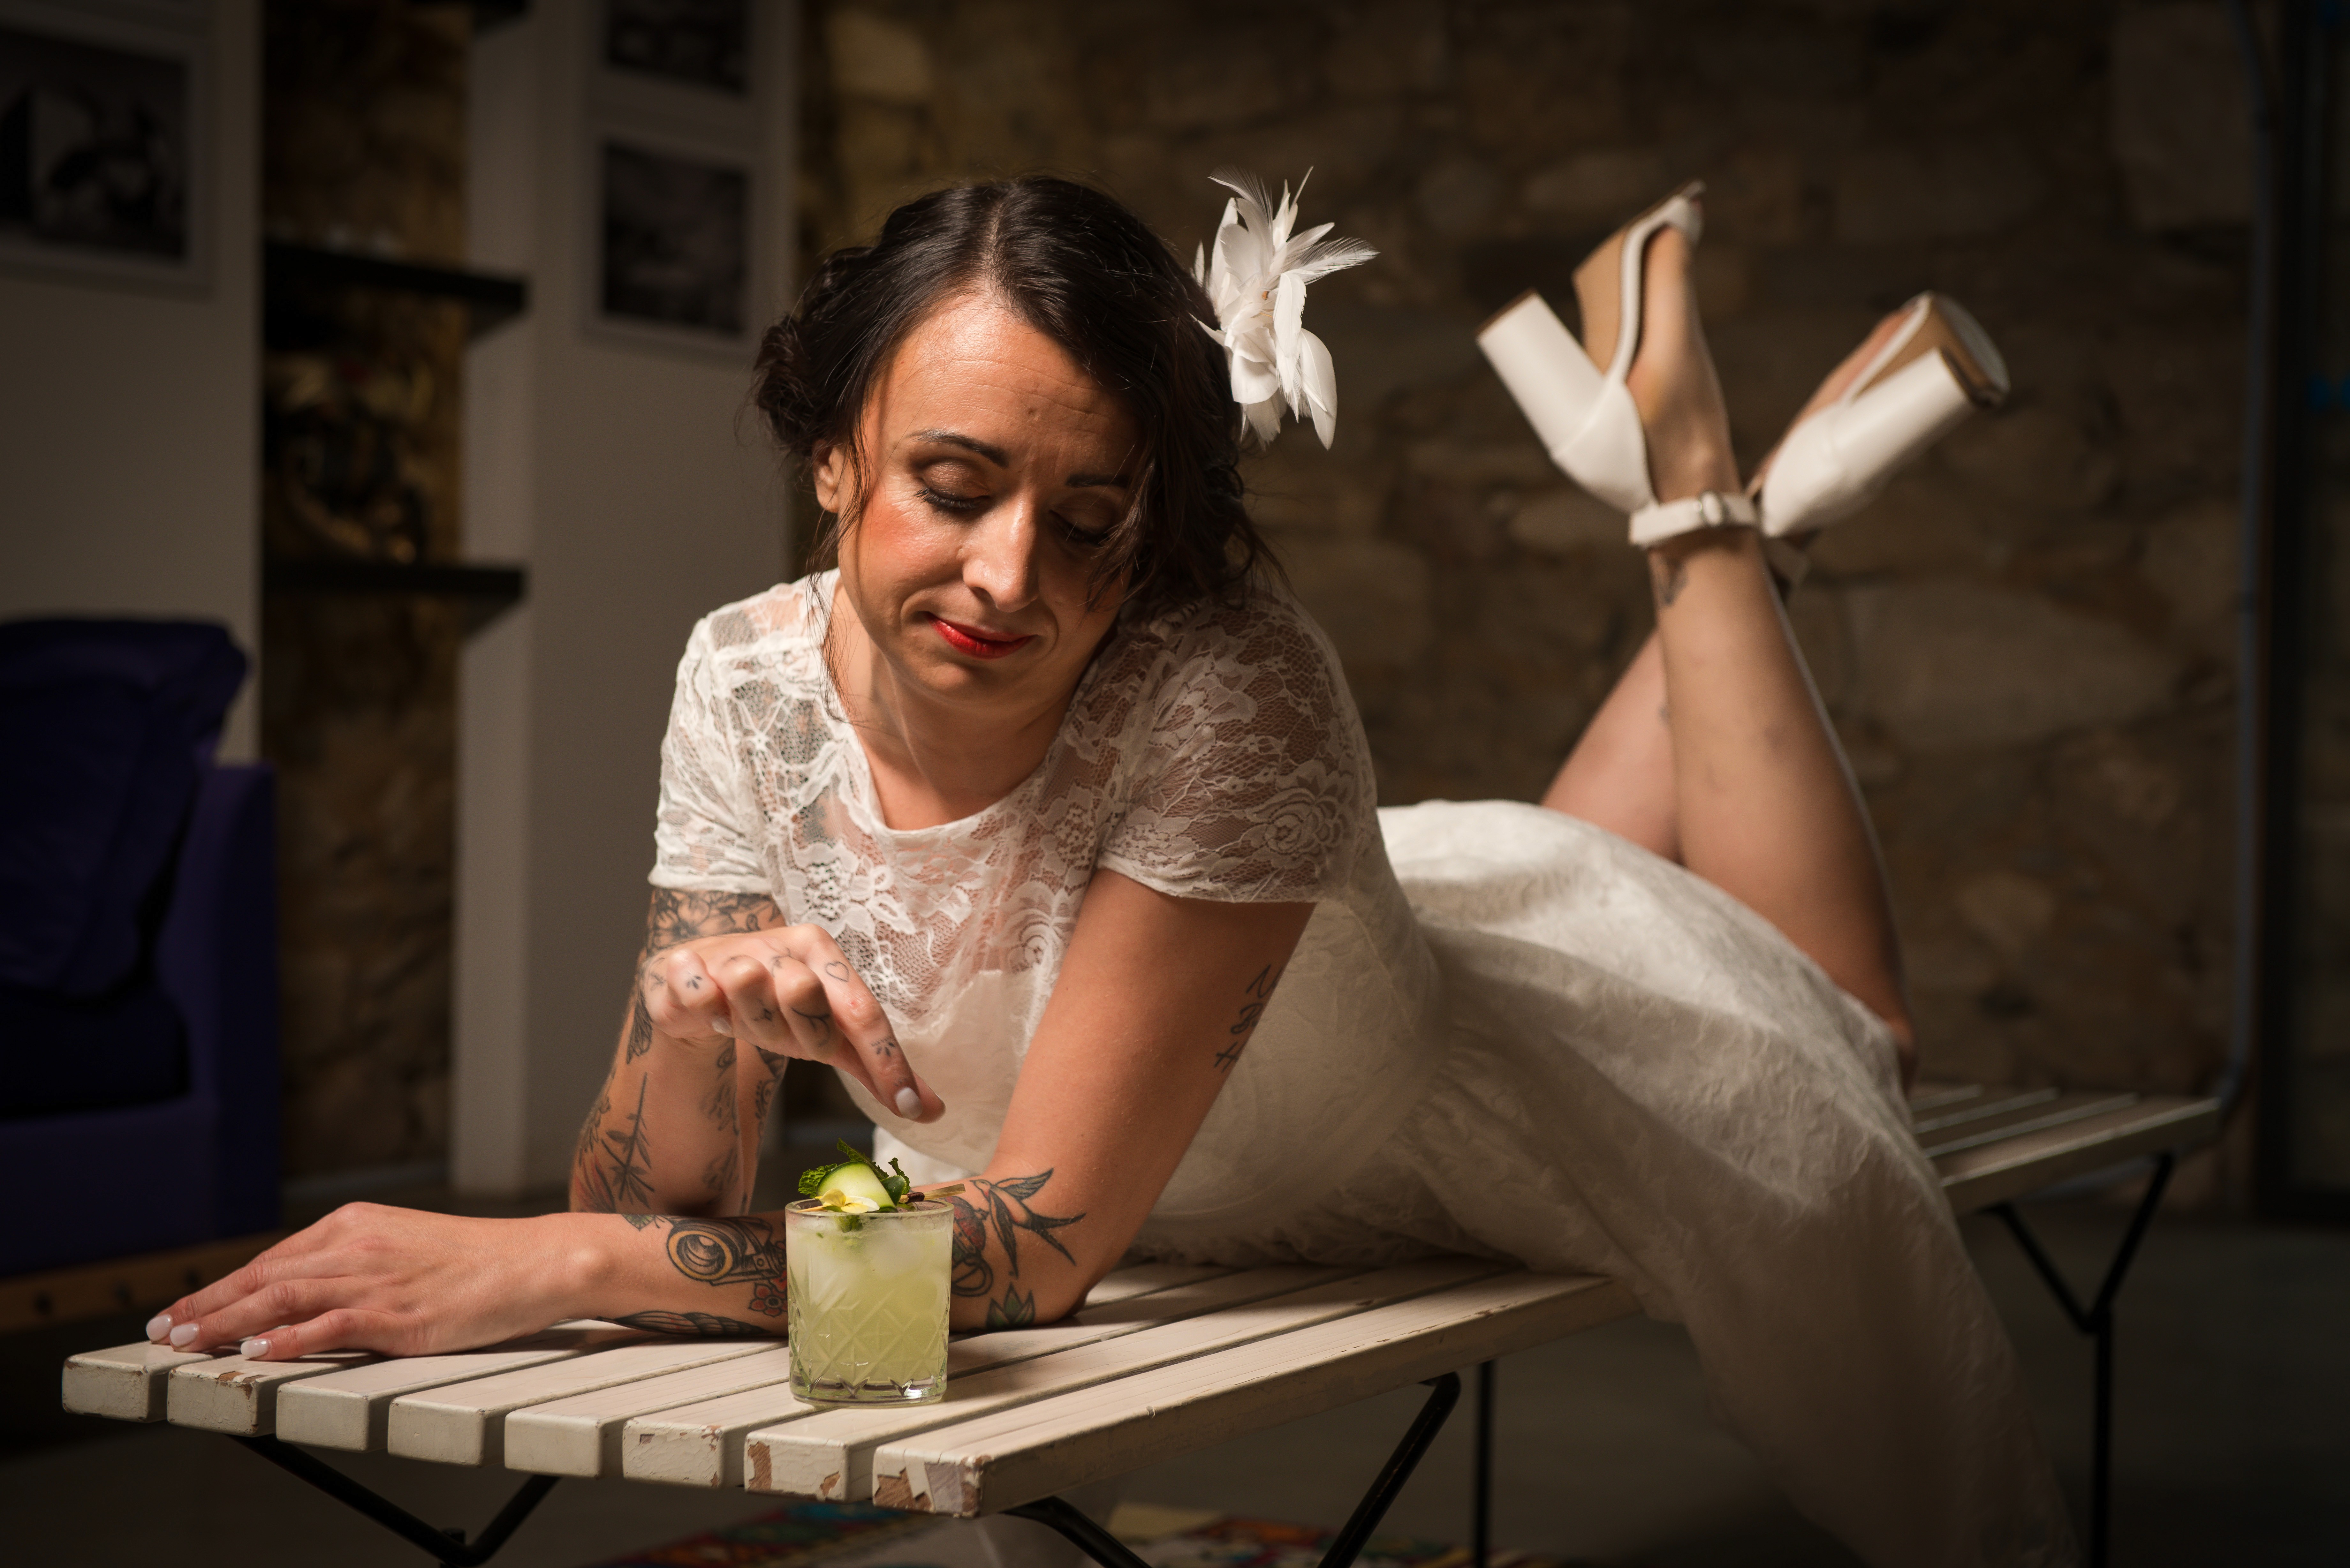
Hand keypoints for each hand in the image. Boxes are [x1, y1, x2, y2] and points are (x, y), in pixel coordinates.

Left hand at [146, 1204, 596, 1359]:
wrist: (535, 1261)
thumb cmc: (475, 1260)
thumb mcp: (403, 1246)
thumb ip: (352, 1263)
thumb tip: (299, 1293)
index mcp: (357, 1225)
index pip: (272, 1258)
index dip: (221, 1286)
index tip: (183, 1309)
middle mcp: (359, 1246)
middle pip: (266, 1276)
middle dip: (208, 1305)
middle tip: (164, 1330)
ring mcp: (378, 1280)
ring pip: (284, 1299)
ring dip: (229, 1323)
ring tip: (188, 1343)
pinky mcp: (400, 1313)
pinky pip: (330, 1326)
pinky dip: (288, 1340)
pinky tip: (256, 1354)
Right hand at [641, 924, 941, 1121]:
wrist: (704, 983)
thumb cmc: (778, 1011)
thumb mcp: (829, 1036)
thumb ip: (876, 1068)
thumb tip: (932, 1111)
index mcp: (826, 956)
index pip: (864, 1012)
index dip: (887, 1062)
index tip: (909, 1107)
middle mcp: (784, 945)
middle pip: (807, 1000)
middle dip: (800, 1035)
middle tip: (785, 1035)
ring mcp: (734, 949)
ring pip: (751, 991)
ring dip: (751, 1023)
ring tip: (742, 1018)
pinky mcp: (685, 962)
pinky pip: (699, 994)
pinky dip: (702, 1009)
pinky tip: (705, 1008)